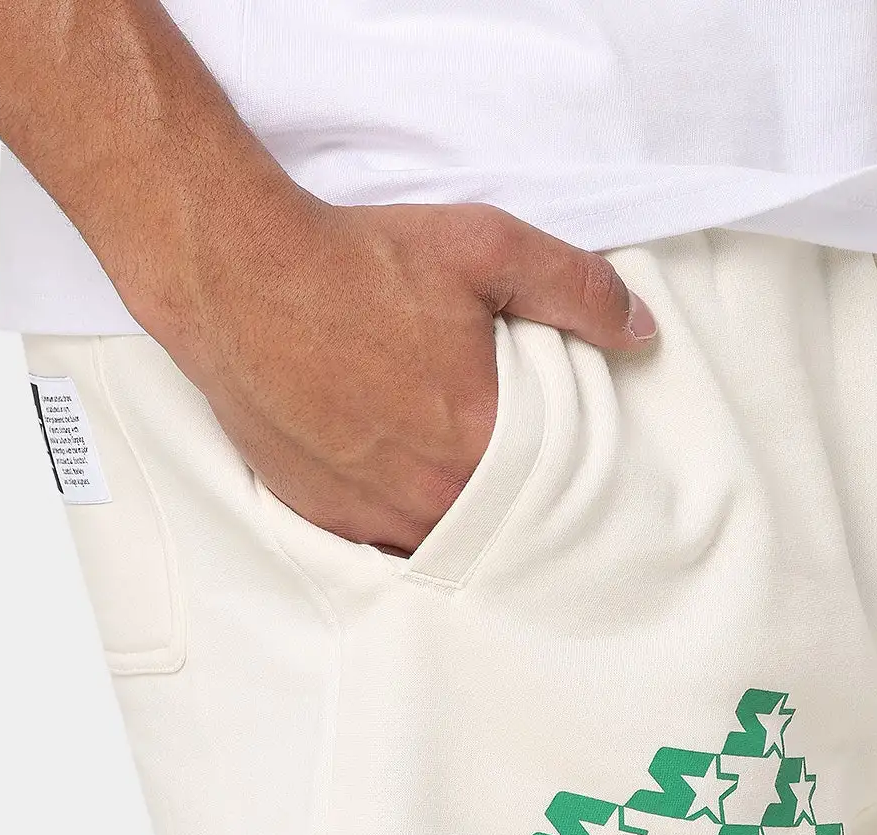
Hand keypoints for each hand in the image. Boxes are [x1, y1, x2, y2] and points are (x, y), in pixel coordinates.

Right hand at [132, 194, 656, 555]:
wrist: (236, 274)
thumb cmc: (358, 261)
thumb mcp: (486, 248)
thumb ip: (575, 290)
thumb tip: (639, 331)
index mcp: (481, 446)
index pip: (552, 491)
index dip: (565, 482)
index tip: (572, 473)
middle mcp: (428, 498)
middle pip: (497, 526)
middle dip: (513, 508)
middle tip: (518, 483)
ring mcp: (370, 515)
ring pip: (439, 544)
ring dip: (456, 523)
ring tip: (462, 488)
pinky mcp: (321, 515)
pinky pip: (380, 542)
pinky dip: (398, 522)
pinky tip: (404, 490)